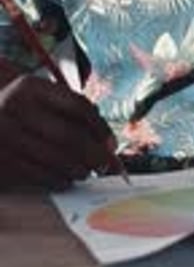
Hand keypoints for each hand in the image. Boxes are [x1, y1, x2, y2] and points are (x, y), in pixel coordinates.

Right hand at [0, 73, 115, 189]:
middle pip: (69, 135)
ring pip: (56, 158)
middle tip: (106, 164)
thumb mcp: (38, 100)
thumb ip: (70, 112)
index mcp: (29, 87)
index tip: (111, 144)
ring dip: (79, 169)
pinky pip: (38, 174)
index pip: (77, 105)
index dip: (100, 127)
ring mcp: (3, 135)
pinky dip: (58, 179)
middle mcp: (13, 107)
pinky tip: (66, 179)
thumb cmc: (19, 114)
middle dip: (95, 154)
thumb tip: (106, 143)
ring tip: (87, 172)